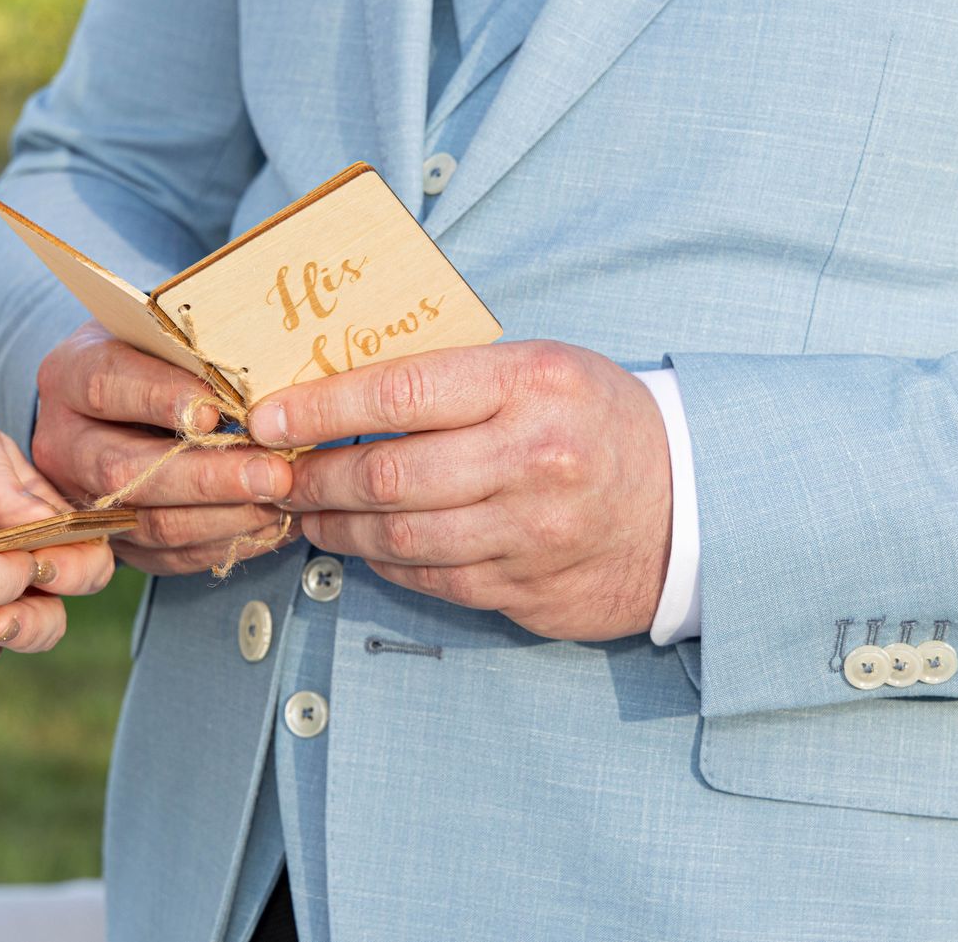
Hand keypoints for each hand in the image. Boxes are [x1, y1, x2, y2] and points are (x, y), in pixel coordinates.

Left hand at [0, 387, 115, 670]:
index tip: (38, 563)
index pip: (84, 548)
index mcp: (35, 508)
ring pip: (21, 635)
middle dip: (40, 616)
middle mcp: (16, 555)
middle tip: (1, 612)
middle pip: (60, 604)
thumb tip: (43, 516)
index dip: (74, 564)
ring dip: (7, 637)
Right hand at [32, 322, 296, 574]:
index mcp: (68, 376)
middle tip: (273, 473)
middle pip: (124, 471)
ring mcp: (83, 500)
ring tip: (282, 500)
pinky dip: (226, 543)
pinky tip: (271, 524)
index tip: (216, 410)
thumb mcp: (158, 333)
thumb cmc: (152, 355)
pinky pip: (170, 556)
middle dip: (207, 477)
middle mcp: (64, 444)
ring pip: (150, 523)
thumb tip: (255, 379)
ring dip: (225, 517)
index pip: (106, 387)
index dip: (160, 398)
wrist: (119, 400)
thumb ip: (191, 351)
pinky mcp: (116, 540)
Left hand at [247, 342, 671, 640]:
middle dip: (315, 478)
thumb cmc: (593, 419)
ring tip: (307, 512)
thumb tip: (336, 386)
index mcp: (530, 383)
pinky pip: (433, 579)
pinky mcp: (530, 588)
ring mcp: (532, 533)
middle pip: (389, 475)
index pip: (401, 390)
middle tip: (277, 474)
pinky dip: (385, 562)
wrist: (689, 502)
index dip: (320, 407)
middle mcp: (532, 458)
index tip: (268, 416)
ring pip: (402, 538)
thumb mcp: (537, 369)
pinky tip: (364, 544)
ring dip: (338, 528)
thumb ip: (451, 377)